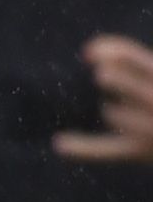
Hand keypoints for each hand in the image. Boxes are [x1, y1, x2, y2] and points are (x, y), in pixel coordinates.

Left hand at [55, 34, 152, 163]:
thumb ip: (137, 68)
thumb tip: (99, 66)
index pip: (134, 58)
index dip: (111, 50)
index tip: (87, 50)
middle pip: (118, 82)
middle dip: (111, 78)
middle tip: (102, 76)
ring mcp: (149, 129)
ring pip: (111, 111)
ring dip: (116, 111)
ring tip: (140, 117)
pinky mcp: (139, 151)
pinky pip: (105, 149)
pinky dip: (82, 147)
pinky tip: (59, 143)